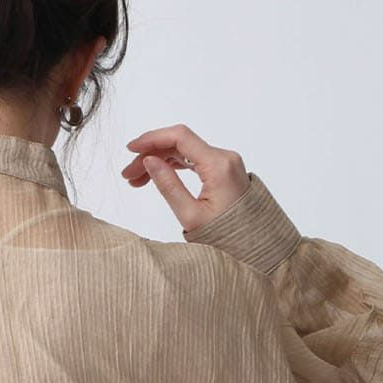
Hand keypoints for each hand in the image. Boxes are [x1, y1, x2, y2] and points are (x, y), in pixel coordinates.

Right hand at [120, 125, 247, 233]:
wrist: (254, 245)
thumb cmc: (226, 236)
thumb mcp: (190, 215)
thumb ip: (168, 185)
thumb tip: (149, 161)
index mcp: (218, 165)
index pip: (180, 137)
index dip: (152, 139)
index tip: (130, 149)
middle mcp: (224, 157)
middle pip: (179, 144)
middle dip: (150, 154)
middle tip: (128, 174)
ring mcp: (225, 162)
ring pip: (184, 152)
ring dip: (159, 161)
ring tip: (136, 180)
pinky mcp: (223, 169)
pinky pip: (193, 160)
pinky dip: (173, 165)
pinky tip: (155, 176)